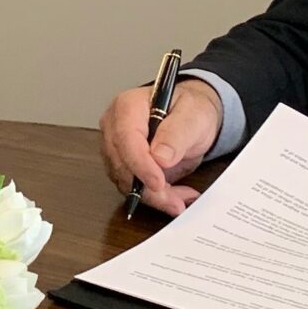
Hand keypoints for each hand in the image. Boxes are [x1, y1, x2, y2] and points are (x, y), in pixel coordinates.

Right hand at [99, 79, 223, 215]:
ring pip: (125, 182)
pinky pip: (132, 189)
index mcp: (128, 106)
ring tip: (180, 199)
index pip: (125, 138)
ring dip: (153, 196)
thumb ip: (177, 133)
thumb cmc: (190, 111)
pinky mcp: (122, 166)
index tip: (158, 183)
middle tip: (176, 201)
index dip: (140, 164)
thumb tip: (160, 157)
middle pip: (121, 164)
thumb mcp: (193, 116)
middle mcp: (114, 127)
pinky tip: (174, 196)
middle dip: (148, 188)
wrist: (190, 119)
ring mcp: (115, 148)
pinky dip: (154, 198)